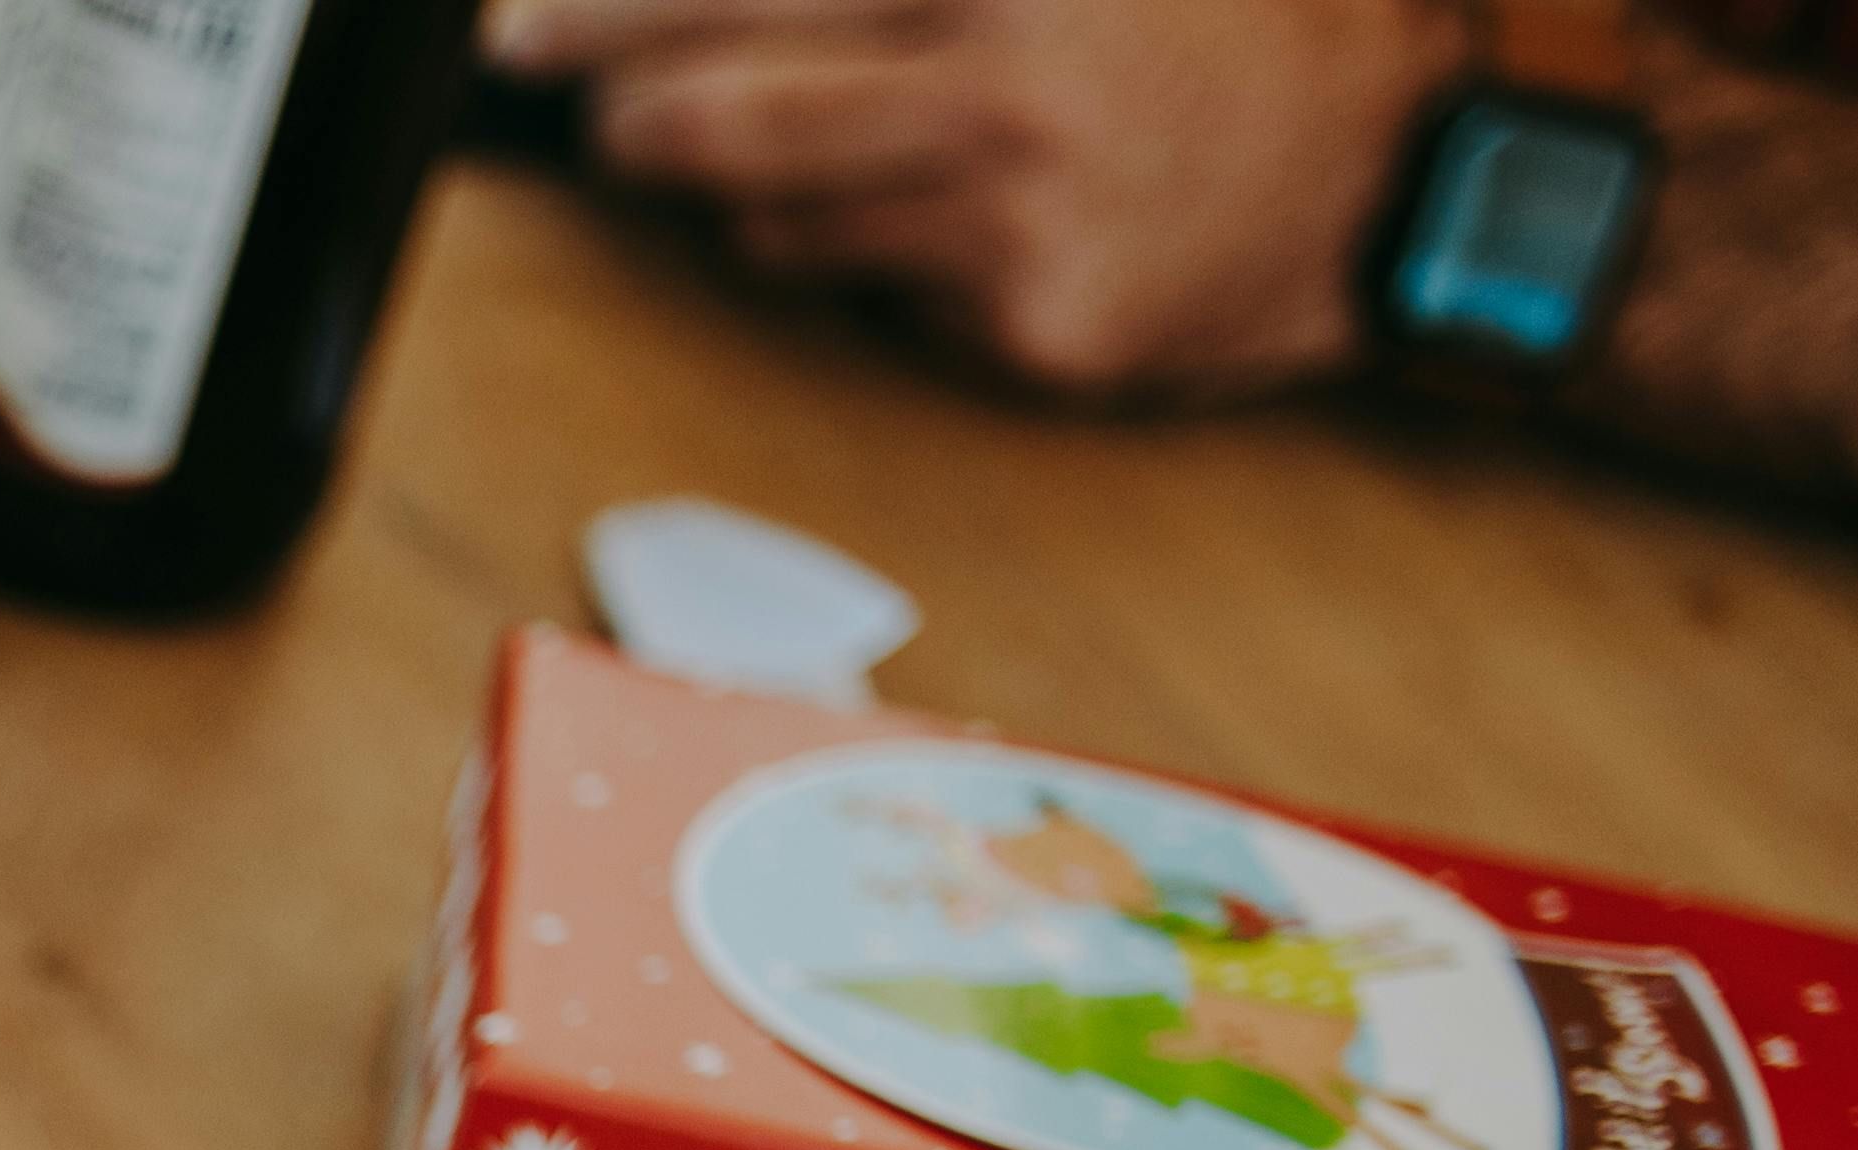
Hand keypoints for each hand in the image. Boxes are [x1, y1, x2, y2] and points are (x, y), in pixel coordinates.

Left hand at [494, 0, 1457, 396]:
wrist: (1422, 162)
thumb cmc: (1249, 22)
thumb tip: (728, 8)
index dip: (612, 10)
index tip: (518, 31)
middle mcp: (1007, 75)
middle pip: (716, 103)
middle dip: (623, 109)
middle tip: (585, 102)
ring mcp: (1012, 213)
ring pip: (771, 215)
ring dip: (752, 183)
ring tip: (836, 141)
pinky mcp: (1028, 326)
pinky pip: (871, 295)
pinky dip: (874, 257)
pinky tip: (966, 215)